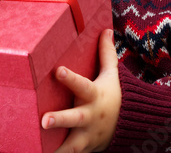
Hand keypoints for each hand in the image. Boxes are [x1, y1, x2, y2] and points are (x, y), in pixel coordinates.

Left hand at [42, 29, 120, 152]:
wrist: (131, 126)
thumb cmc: (115, 96)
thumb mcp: (112, 75)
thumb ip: (106, 54)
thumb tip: (106, 30)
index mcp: (94, 96)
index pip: (82, 85)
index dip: (70, 79)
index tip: (58, 71)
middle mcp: (90, 117)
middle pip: (74, 119)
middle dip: (60, 120)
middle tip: (44, 120)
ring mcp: (87, 136)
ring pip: (72, 145)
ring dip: (58, 149)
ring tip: (38, 151)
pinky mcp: (84, 149)